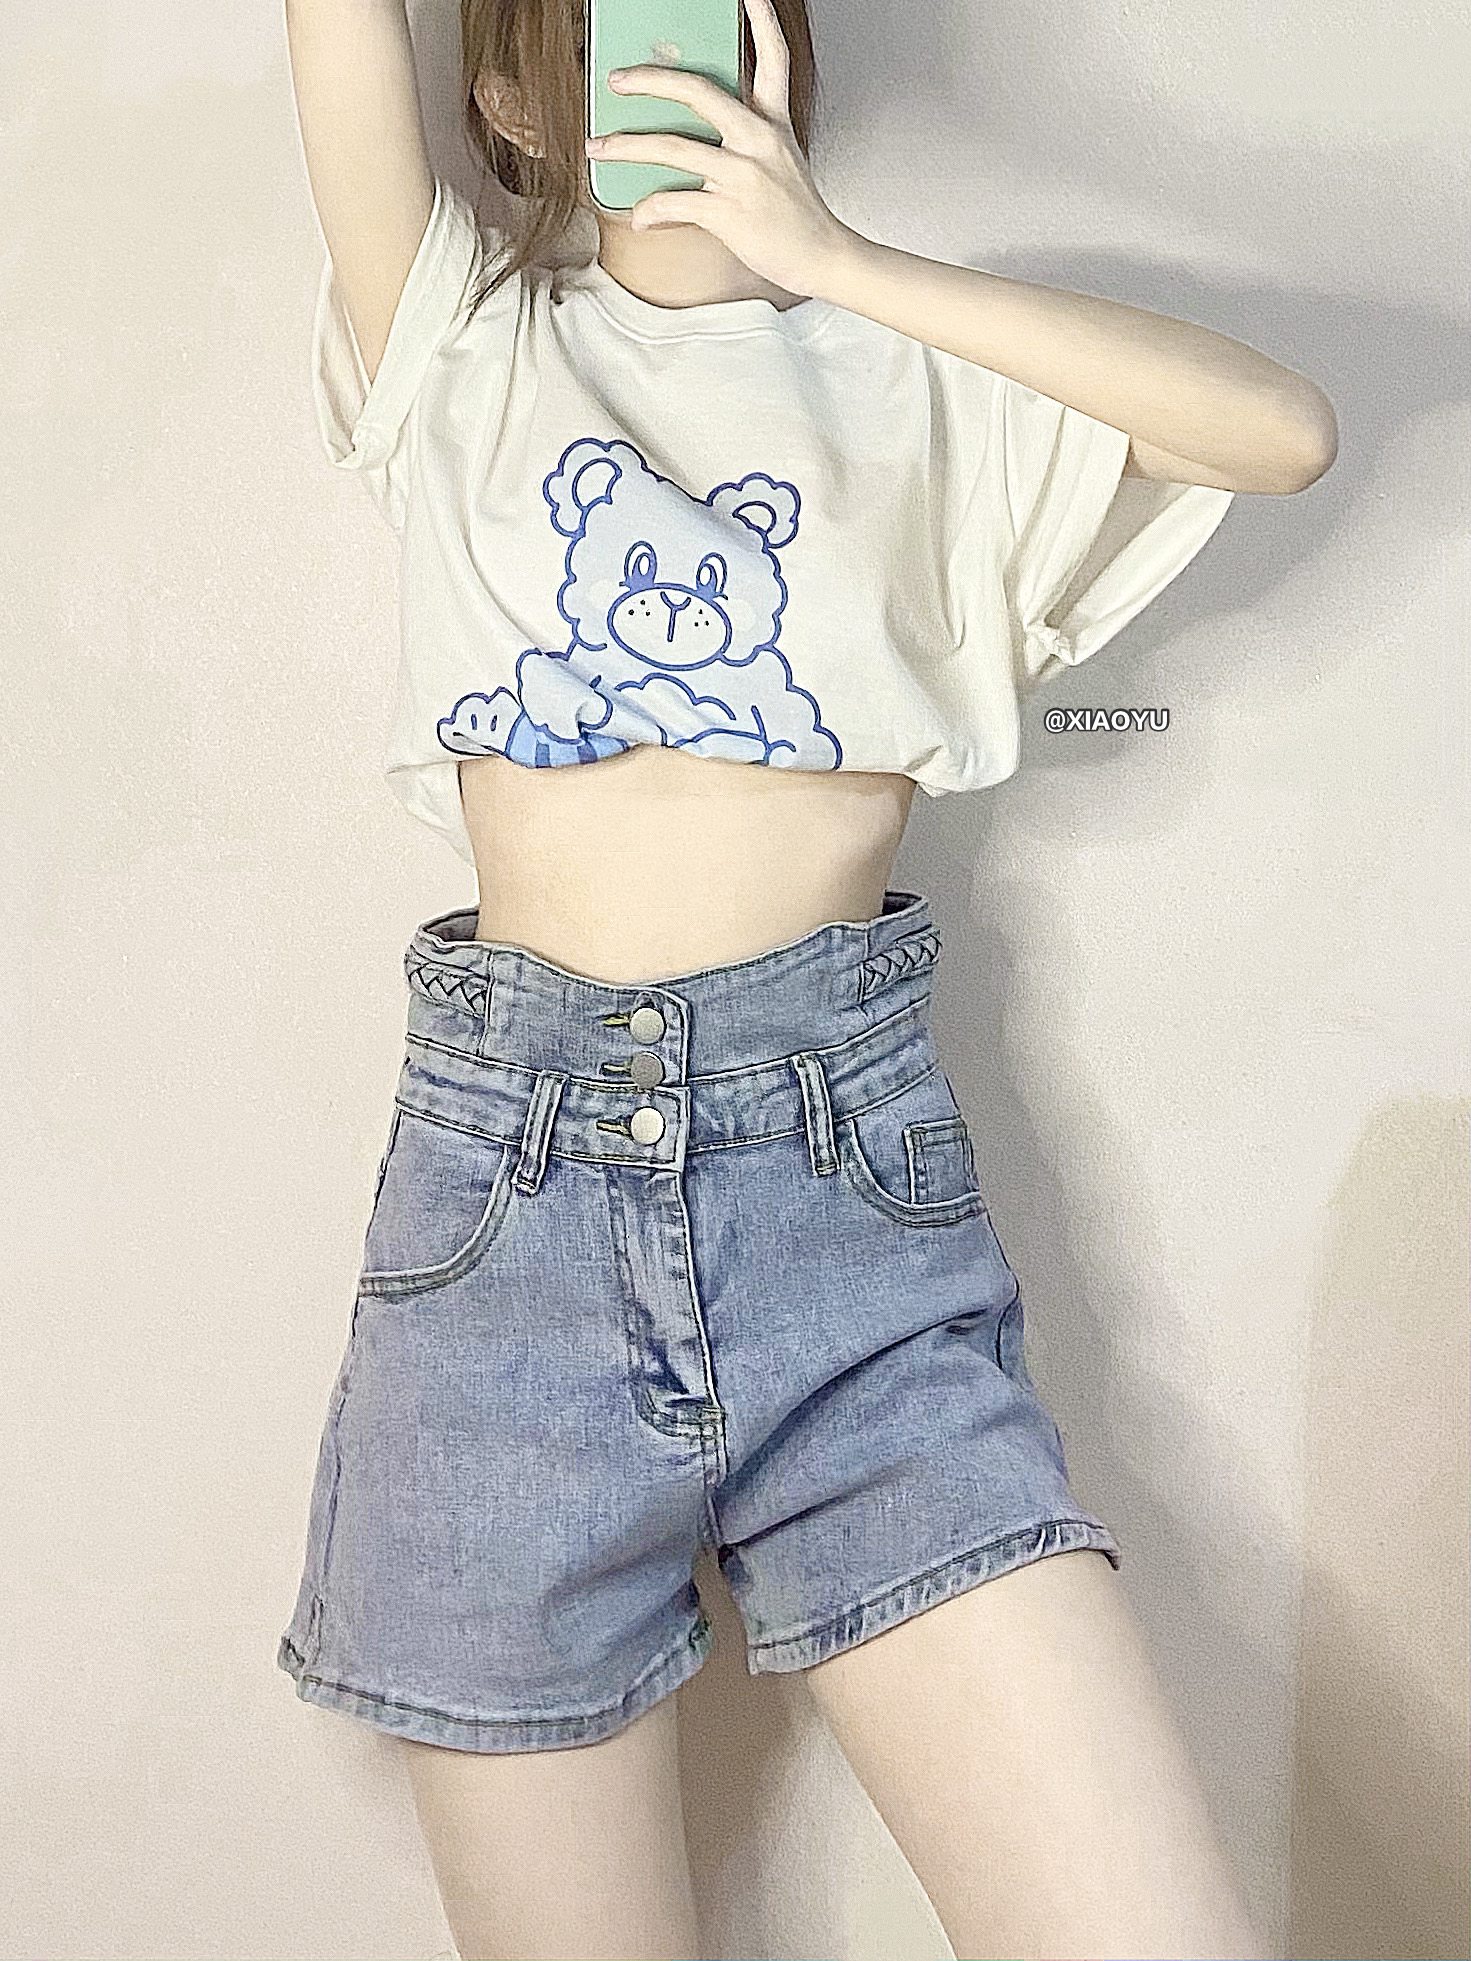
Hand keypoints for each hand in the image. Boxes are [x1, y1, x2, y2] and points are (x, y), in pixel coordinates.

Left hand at [583, 0, 855, 297]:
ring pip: (670, 147)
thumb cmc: (795, 216)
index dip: (762, 21)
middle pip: (698, 90)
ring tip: (597, 148)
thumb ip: (740, 143)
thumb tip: (686, 142)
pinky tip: (639, 218)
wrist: (821, 258)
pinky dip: (648, 211)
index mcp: (773, 123)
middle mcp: (758, 140)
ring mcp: (743, 174)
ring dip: (625, 147)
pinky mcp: (729, 211)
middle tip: (616, 80)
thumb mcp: (778, 164)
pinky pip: (672, 202)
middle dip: (649, 80)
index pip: (773, 59)